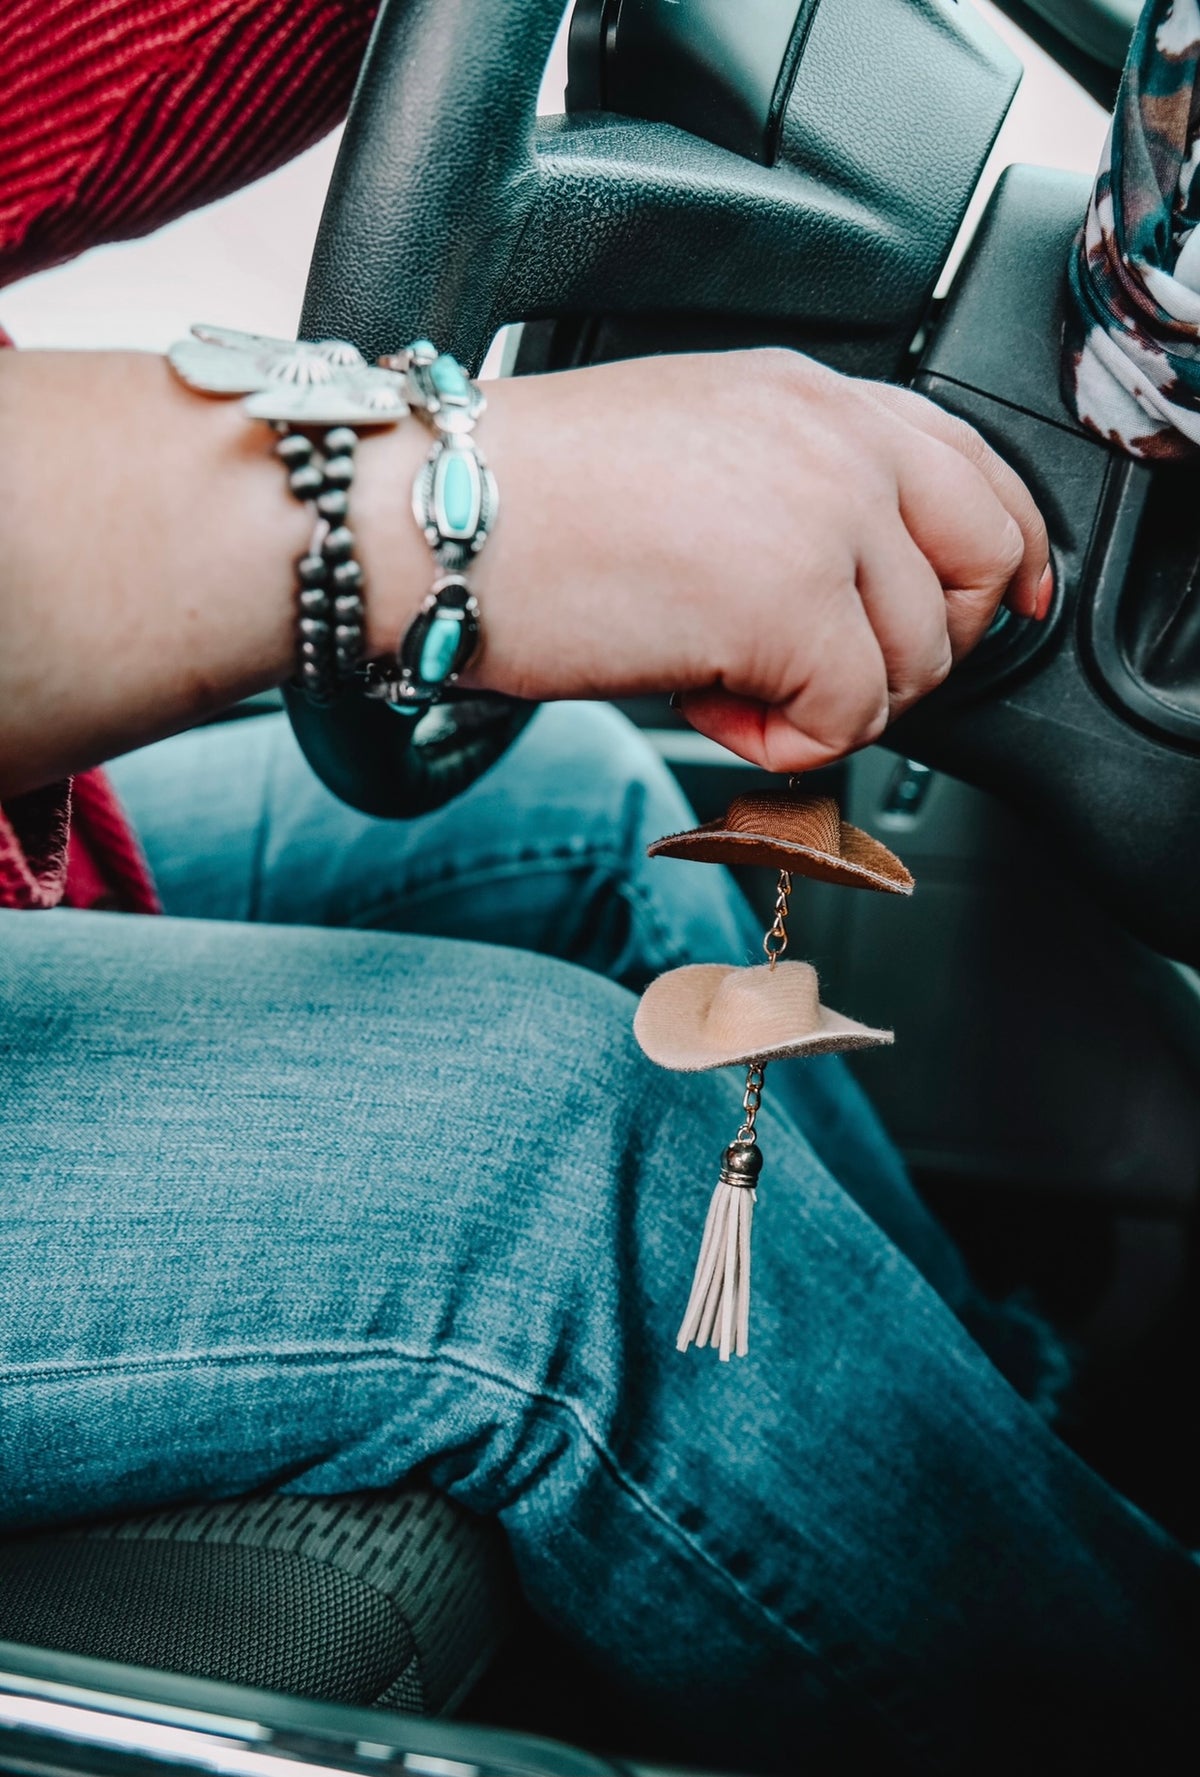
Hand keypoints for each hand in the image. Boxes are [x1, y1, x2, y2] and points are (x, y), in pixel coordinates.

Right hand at [471, 348, 1048, 773]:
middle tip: (827, 676)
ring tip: (720, 680)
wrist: (427, 520)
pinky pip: (850, 718)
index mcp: (811, 394)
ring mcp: (822, 514)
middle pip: (984, 563)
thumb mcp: (691, 456)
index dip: (1004, 553)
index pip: (974, 466)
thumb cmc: (520, 500)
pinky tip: (705, 703)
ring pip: (915, 661)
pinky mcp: (790, 602)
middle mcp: (835, 438)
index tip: (997, 610)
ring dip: (827, 701)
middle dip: (923, 647)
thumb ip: (797, 496)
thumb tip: (860, 594)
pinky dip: (783, 742)